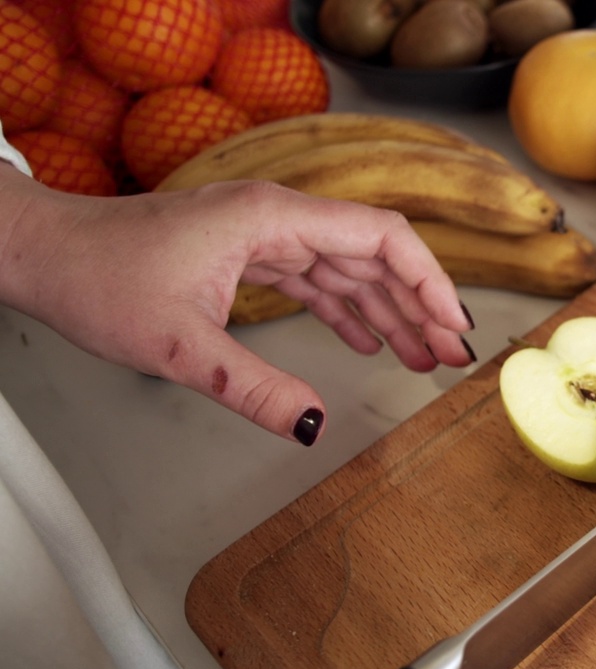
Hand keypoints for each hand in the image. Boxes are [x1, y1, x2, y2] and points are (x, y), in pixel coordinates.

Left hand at [0, 164, 473, 443]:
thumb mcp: (179, 346)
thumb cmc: (97, 277)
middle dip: (417, 306)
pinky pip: (316, 279)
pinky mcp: (248, 253)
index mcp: (271, 218)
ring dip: (387, 312)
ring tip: (420, 356)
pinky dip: (347, 310)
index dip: (428, 280)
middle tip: (448, 355)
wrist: (43, 254)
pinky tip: (366, 340)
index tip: (451, 324)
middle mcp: (276, 218)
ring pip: (348, 269)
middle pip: (374, 256)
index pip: (380, 236)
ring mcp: (263, 234)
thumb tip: (313, 424)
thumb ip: (253, 387)